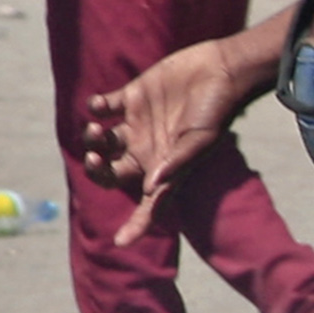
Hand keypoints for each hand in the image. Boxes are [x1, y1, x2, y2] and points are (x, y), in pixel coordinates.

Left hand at [81, 40, 263, 248]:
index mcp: (163, 167)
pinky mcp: (131, 97)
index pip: (148, 203)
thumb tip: (152, 187)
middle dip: (96, 169)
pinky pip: (101, 107)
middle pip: (109, 171)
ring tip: (96, 128)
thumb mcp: (200, 141)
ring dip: (91, 139)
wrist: (222, 70)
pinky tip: (100, 105)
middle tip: (96, 158)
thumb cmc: (217, 110)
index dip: (136, 225)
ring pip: (100, 140)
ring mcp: (136, 123)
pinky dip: (94, 108)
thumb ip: (176, 163)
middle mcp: (146, 149)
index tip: (120, 242)